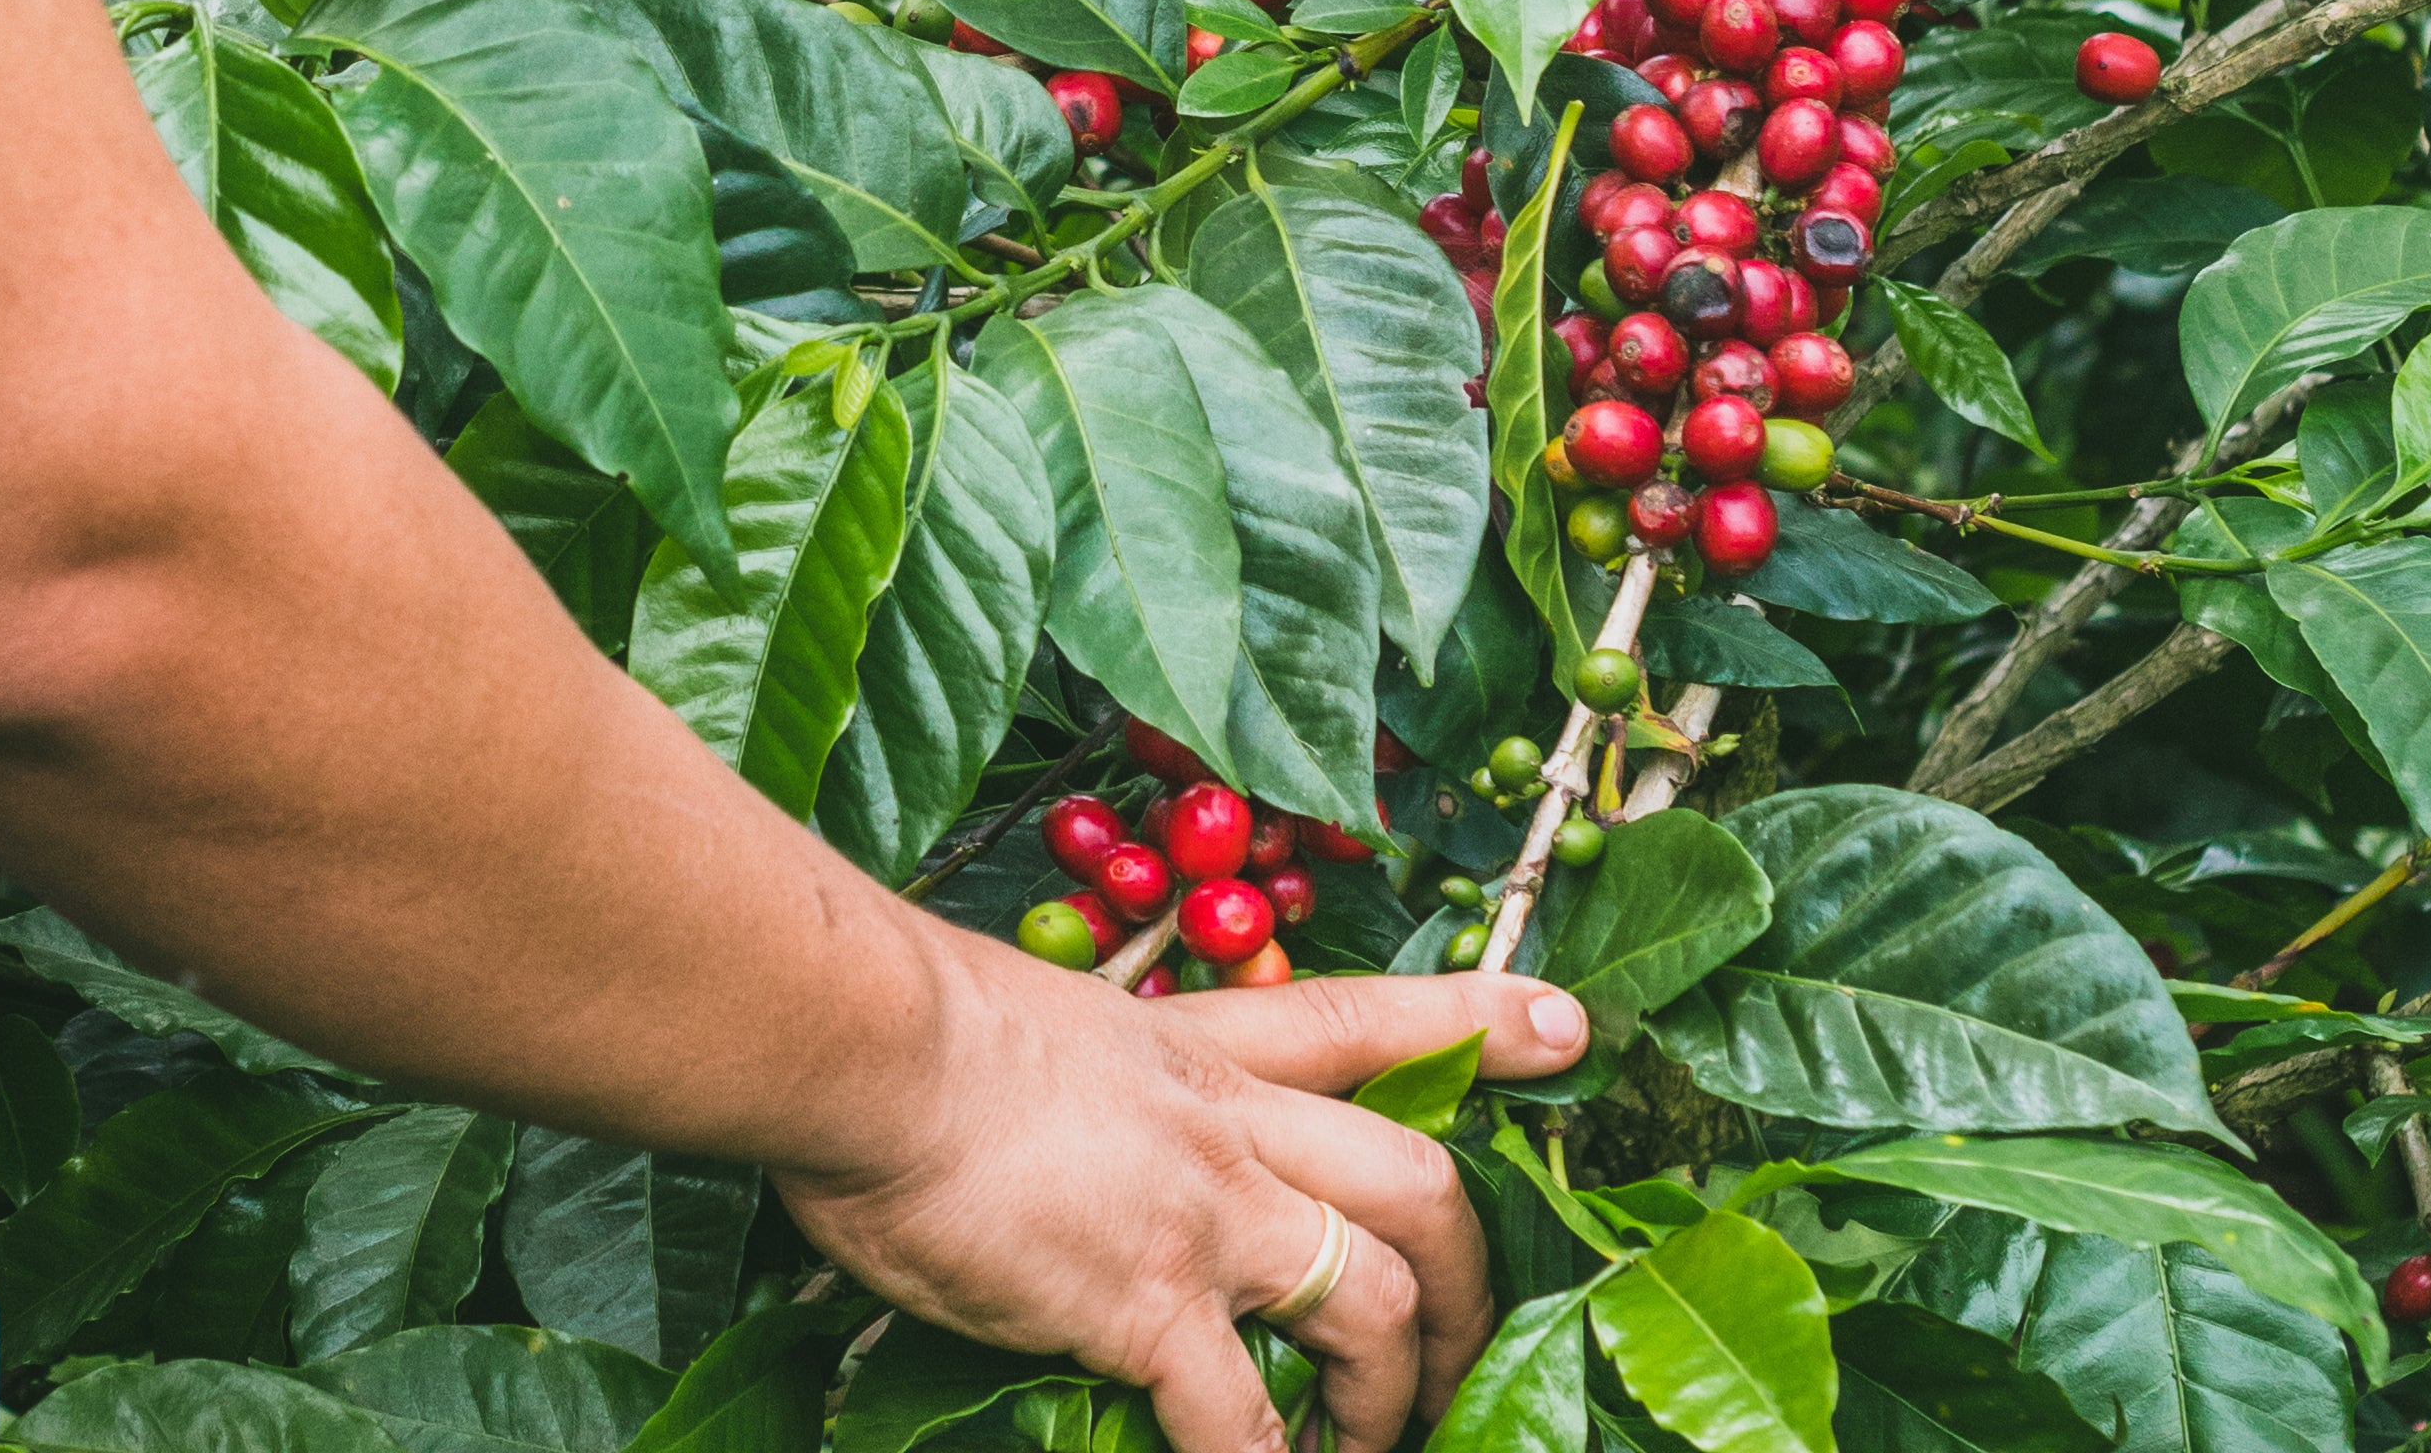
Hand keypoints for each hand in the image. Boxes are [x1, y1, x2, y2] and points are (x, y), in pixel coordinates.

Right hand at [773, 950, 1587, 1452]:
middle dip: (1469, 1279)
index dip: (1476, 1022)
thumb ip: (1088, 1096)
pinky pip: (1242, 1425)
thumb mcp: (1033, 1030)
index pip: (1366, 1021)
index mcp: (1202, 1049)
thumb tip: (1069, 1152)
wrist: (863, 1039)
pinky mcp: (1149, 1305)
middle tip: (1468, 1349)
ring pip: (1373, 1303)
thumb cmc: (909, 1028)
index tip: (1568, 1028)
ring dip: (1392, 1395)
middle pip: (1418, 1183)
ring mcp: (1202, 1214)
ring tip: (1372, 1448)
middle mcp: (1229, 1123)